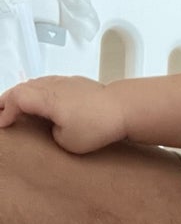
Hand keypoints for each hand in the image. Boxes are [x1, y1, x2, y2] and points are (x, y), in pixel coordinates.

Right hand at [0, 76, 125, 152]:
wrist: (125, 108)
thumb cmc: (99, 124)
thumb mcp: (68, 142)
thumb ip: (52, 134)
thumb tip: (52, 128)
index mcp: (46, 99)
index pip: (16, 99)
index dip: (5, 111)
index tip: (3, 124)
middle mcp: (53, 86)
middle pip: (22, 88)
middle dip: (7, 100)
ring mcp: (65, 81)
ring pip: (35, 84)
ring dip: (22, 94)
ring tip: (14, 105)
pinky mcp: (76, 82)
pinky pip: (49, 83)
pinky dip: (38, 91)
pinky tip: (39, 99)